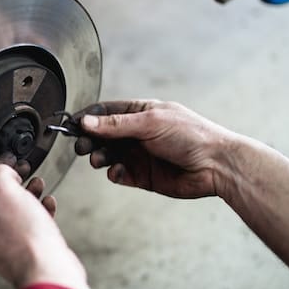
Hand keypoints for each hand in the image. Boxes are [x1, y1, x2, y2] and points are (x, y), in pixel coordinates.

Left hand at [0, 155, 91, 288]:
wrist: (49, 269)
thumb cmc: (24, 238)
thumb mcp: (5, 192)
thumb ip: (0, 174)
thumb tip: (4, 170)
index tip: (8, 159)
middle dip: (13, 181)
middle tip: (23, 168)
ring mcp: (9, 246)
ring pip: (17, 211)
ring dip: (29, 193)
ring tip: (38, 182)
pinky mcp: (29, 250)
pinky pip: (33, 225)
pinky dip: (40, 210)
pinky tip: (49, 203)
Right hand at [72, 100, 235, 198]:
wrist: (216, 165)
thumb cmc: (191, 135)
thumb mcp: (150, 123)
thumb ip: (116, 124)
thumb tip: (86, 121)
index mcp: (140, 113)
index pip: (106, 112)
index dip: (88, 118)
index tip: (71, 125)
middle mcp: (138, 133)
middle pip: (103, 135)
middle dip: (90, 140)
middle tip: (81, 146)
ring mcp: (140, 155)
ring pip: (109, 155)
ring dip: (100, 157)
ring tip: (98, 160)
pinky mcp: (143, 176)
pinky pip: (120, 174)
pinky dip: (114, 173)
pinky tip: (117, 172)